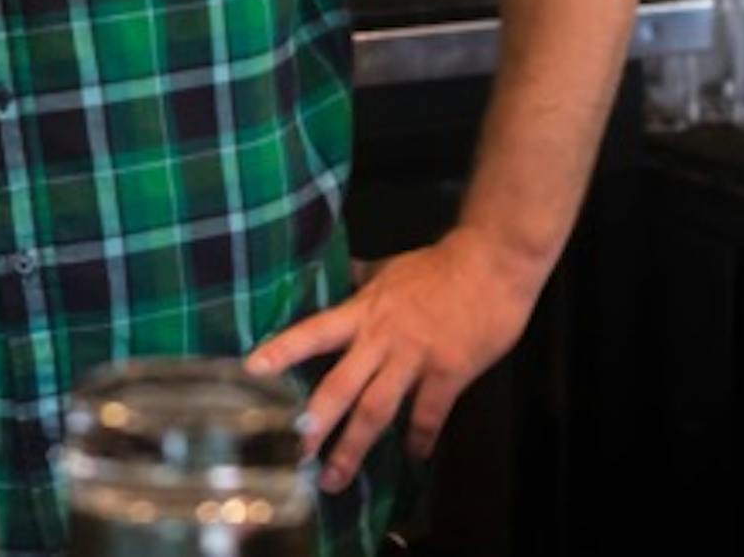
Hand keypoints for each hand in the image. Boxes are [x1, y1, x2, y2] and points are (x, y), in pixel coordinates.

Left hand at [246, 229, 547, 491]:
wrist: (491, 264)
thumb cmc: (439, 266)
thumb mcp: (390, 269)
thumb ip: (361, 278)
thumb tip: (338, 274)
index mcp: (363, 312)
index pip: (313, 332)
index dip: (282, 350)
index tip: (251, 371)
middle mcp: (381, 339)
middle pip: (339, 387)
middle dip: (314, 424)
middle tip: (291, 455)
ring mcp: (415, 359)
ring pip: (376, 410)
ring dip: (354, 448)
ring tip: (335, 479)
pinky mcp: (450, 373)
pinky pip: (429, 414)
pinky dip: (420, 438)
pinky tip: (414, 457)